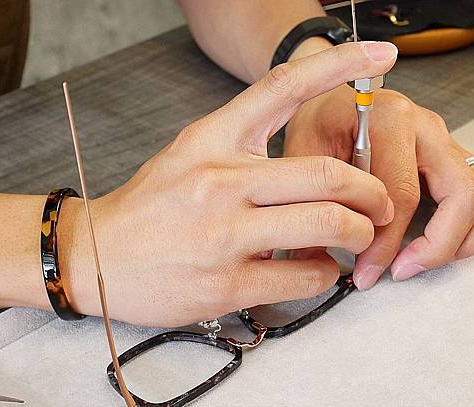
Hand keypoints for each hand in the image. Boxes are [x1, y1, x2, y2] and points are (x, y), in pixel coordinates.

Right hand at [60, 42, 397, 326]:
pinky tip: (316, 271)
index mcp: (211, 139)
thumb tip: (307, 155)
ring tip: (353, 240)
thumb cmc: (146, 208)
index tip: (381, 55)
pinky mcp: (226, 284)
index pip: (282, 87)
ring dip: (357, 235)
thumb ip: (241, 147)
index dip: (339, 64)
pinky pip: (304, 278)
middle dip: (372, 193)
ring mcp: (224, 235)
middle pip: (329, 173)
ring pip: (327, 226)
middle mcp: (220, 181)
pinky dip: (324, 275)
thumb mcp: (188, 155)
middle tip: (379, 205)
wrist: (93, 257)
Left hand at [284, 84, 473, 289]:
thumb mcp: (301, 154)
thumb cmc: (317, 122)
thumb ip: (310, 200)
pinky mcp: (450, 154)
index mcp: (389, 118)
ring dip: (460, 238)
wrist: (329, 99)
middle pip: (461, 195)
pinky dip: (470, 223)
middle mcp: (426, 125)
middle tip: (400, 271)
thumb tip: (316, 257)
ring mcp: (444, 139)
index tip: (366, 272)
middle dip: (435, 246)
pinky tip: (435, 242)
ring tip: (420, 262)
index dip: (385, 244)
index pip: (402, 194)